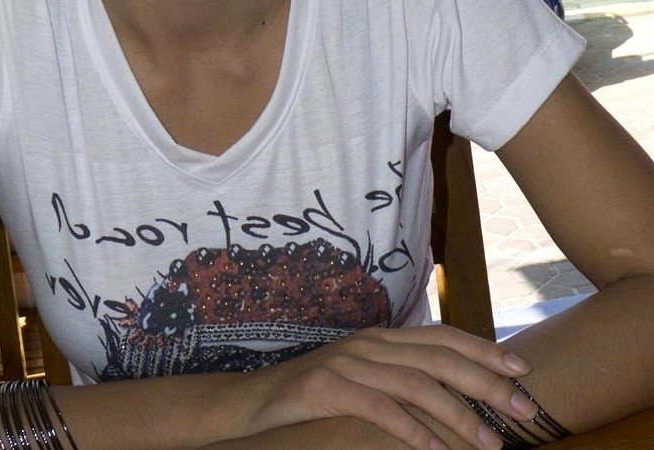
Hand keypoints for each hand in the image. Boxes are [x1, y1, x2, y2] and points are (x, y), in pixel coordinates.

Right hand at [239, 325, 537, 449]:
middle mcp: (370, 343)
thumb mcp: (362, 381)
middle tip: (524, 408)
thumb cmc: (315, 398)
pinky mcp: (326, 386)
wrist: (252, 403)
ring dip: (458, 414)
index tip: (523, 368)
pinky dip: (411, 430)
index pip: (443, 336)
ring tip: (489, 443)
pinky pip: (378, 407)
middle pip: (439, 357)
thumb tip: (453, 396)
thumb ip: (401, 380)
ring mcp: (348, 362)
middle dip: (487, 382)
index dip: (484, 350)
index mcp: (383, 338)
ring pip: (415, 383)